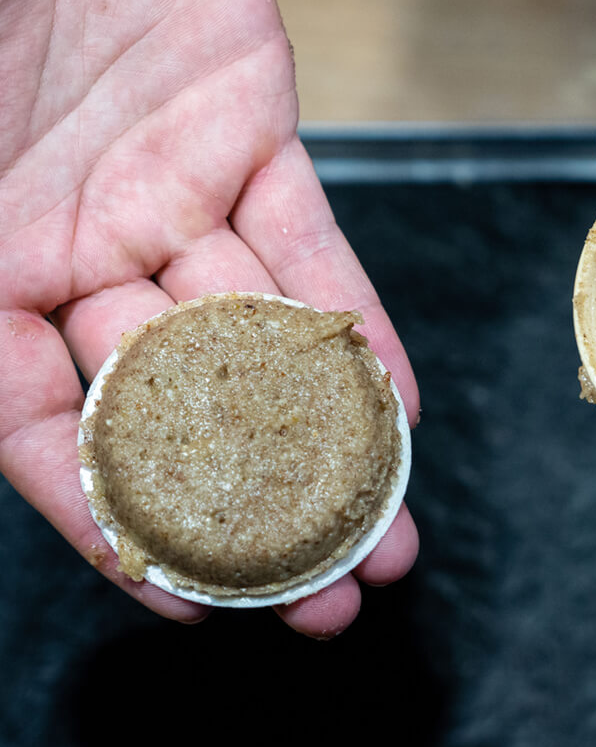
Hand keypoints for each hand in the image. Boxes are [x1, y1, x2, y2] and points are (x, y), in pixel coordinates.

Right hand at [0, 0, 418, 636]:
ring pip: (259, 348)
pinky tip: (394, 408)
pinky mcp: (249, 141)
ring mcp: (168, 202)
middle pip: (180, 412)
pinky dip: (352, 330)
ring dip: (329, 444)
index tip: (196, 605)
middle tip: (329, 601)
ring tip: (391, 534)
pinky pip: (312, 252)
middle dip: (258, 511)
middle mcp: (76, 256)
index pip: (50, 437)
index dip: (118, 527)